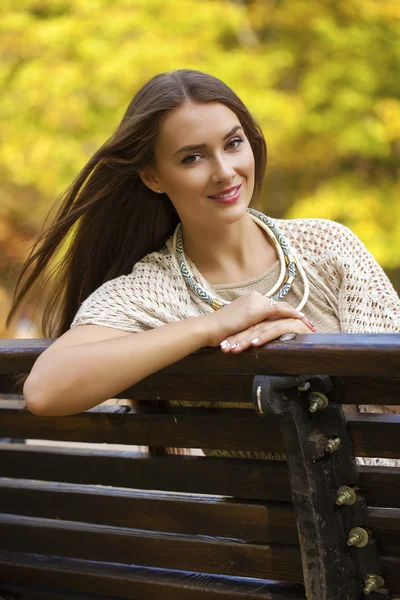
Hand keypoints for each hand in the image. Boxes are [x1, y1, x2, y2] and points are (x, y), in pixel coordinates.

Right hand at [200, 291, 314, 346]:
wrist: (208, 329)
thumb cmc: (218, 333)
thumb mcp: (236, 328)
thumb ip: (248, 327)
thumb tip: (257, 335)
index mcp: (249, 301)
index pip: (273, 307)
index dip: (286, 314)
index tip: (297, 322)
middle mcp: (254, 297)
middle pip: (281, 306)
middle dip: (296, 315)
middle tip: (309, 324)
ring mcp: (256, 301)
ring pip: (283, 307)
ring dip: (298, 316)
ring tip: (309, 325)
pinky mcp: (257, 309)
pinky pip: (280, 311)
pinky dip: (293, 315)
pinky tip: (302, 320)